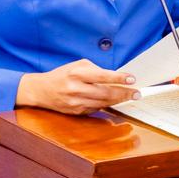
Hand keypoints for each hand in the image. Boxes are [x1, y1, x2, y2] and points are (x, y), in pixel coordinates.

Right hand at [16, 59, 138, 114]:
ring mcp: (76, 103)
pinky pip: (96, 109)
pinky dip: (107, 105)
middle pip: (106, 93)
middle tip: (137, 93)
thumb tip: (115, 77)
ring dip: (118, 100)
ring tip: (130, 96)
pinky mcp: (77, 112)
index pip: (102, 76)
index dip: (119, 78)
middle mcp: (76, 89)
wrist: (42, 91)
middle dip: (124, 93)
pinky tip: (115, 101)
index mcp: (77, 74)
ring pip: (103, 103)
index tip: (132, 79)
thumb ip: (96, 70)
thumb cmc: (62, 75)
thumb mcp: (77, 65)